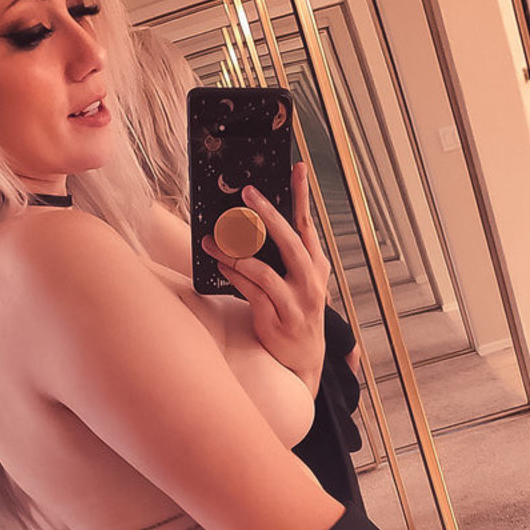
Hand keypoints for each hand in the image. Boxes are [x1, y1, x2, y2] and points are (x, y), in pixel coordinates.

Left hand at [201, 161, 329, 394]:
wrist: (304, 361)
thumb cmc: (296, 313)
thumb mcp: (300, 283)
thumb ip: (284, 255)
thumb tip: (250, 223)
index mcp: (316, 267)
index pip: (308, 224)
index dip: (303, 195)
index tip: (298, 168)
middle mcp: (311, 282)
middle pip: (290, 241)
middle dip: (268, 215)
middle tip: (247, 193)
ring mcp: (296, 303)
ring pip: (263, 269)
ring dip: (234, 252)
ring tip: (212, 241)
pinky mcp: (277, 320)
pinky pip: (251, 292)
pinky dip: (234, 276)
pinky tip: (220, 266)